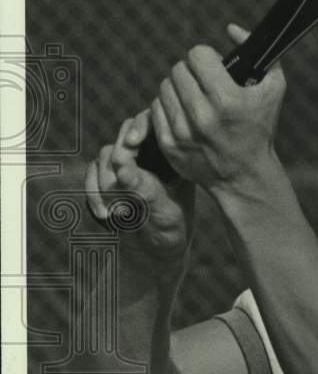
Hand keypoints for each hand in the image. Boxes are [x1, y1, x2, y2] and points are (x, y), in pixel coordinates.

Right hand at [85, 109, 195, 262]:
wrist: (156, 251)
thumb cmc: (170, 229)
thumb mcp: (163, 210)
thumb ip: (144, 188)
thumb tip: (120, 165)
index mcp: (171, 153)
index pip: (153, 122)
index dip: (140, 126)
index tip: (132, 143)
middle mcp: (150, 152)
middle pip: (124, 136)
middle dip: (119, 161)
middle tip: (120, 188)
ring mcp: (126, 163)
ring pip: (105, 155)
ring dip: (107, 183)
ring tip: (119, 213)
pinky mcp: (107, 176)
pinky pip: (91, 174)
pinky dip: (94, 194)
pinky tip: (105, 216)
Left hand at [150, 24, 286, 193]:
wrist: (244, 176)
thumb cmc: (260, 128)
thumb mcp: (273, 89)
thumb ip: (257, 52)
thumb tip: (230, 28)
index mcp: (228, 100)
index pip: (197, 55)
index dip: (206, 57)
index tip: (212, 66)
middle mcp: (203, 116)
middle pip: (179, 68)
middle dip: (192, 70)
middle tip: (203, 81)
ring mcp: (183, 132)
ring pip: (164, 86)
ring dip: (178, 87)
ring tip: (193, 96)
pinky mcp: (169, 144)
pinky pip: (156, 108)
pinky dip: (168, 106)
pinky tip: (184, 112)